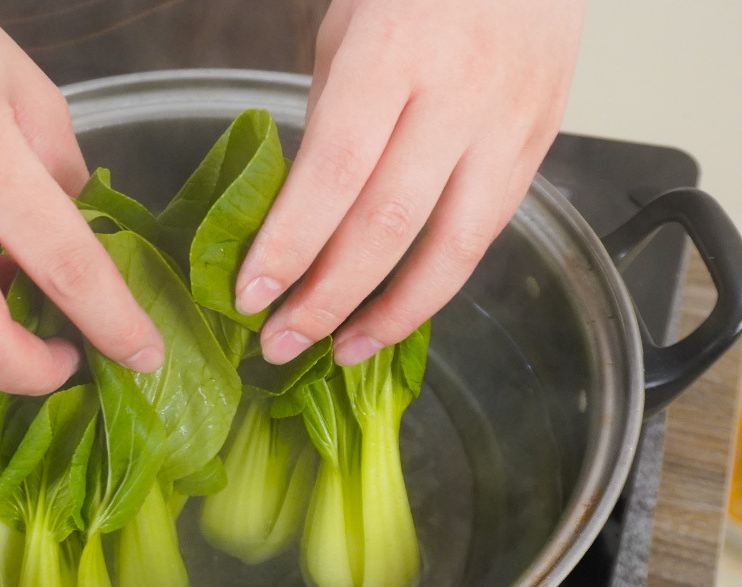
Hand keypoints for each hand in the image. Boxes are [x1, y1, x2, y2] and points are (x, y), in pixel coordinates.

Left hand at [234, 0, 584, 364]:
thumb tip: (297, 215)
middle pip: (388, 223)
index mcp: (393, 53)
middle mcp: (458, 94)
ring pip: (452, 248)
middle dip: (327, 298)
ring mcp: (509, 123)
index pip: (334, 172)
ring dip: (391, 315)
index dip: (290, 245)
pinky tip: (397, 309)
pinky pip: (487, 232)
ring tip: (342, 350)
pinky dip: (438, 282)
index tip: (251, 296)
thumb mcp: (346, 32)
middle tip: (279, 343)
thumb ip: (328, 122)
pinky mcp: (540, 143)